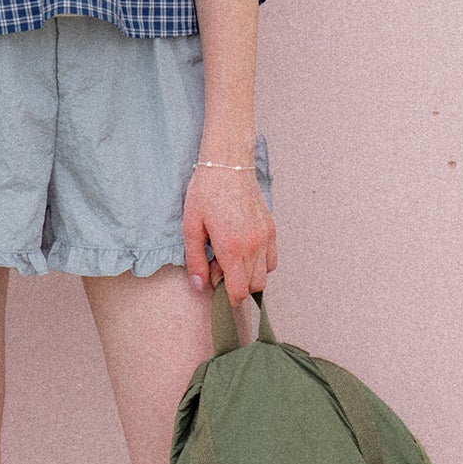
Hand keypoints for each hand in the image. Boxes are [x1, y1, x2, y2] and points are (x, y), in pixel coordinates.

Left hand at [183, 161, 275, 305]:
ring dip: (249, 275)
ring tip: (230, 258)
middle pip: (253, 287)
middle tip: (218, 268)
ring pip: (265, 276)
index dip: (227, 298)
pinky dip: (260, 263)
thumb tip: (200, 286)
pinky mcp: (271, 229)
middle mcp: (253, 246)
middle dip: (236, 286)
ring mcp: (266, 238)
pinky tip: (243, 250)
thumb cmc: (206, 193)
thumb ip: (195, 260)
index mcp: (231, 248)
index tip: (216, 290)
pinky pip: (272, 260)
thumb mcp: (191, 227)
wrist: (227, 165)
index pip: (238, 291)